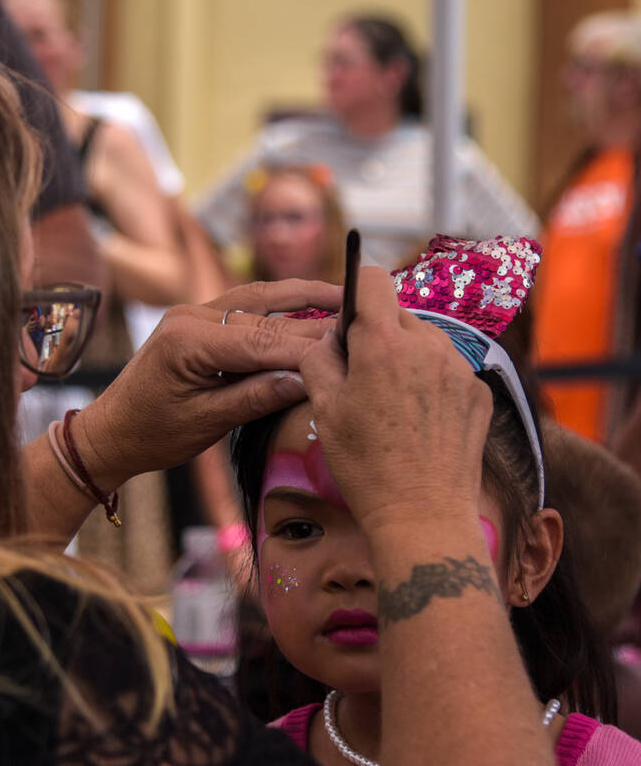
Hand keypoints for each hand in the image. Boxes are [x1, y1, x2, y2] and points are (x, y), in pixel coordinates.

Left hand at [73, 280, 340, 489]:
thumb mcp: (205, 424)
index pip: (262, 341)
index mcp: (187, 342)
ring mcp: (193, 312)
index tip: (354, 352)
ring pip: (259, 297)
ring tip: (349, 295)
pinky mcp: (198, 319)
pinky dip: (282, 302)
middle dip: (317, 316)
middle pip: (266, 314)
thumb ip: (255, 397)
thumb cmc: (151, 435)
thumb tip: (308, 381)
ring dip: (304, 295)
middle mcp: (190, 316)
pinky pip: (247, 304)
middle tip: (368, 317)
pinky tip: (312, 301)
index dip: (310, 348)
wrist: (111, 431)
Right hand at [299, 267, 490, 531]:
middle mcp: (428, 346)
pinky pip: (447, 368)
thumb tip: (330, 337)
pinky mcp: (478, 391)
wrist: (423, 516)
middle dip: (376, 335)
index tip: (346, 327)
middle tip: (361, 380)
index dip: (353, 294)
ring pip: (424, 339)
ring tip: (392, 405)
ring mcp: (459, 369)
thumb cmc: (366, 466)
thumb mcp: (323, 410)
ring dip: (405, 356)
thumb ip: (319, 358)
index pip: (371, 280)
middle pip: (397, 312)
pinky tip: (418, 420)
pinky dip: (430, 381)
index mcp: (383, 345)